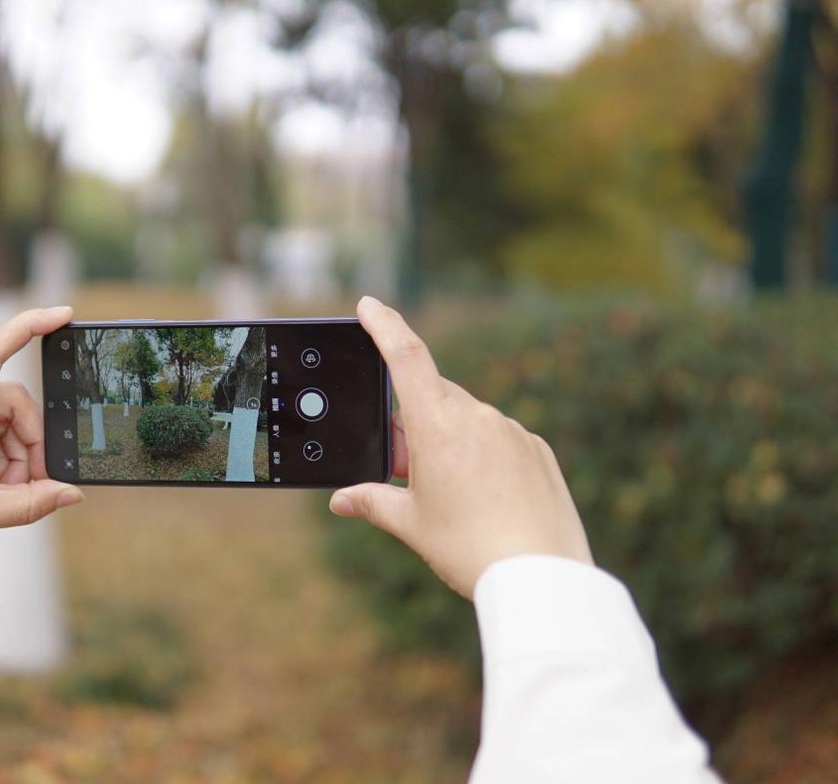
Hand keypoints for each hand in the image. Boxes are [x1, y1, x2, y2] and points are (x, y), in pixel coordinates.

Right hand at [329, 297, 592, 597]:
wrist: (540, 577)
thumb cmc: (469, 550)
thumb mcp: (411, 525)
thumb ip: (373, 502)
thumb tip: (342, 500)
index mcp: (438, 427)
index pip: (405, 357)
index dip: (385, 325)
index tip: (370, 305)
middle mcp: (477, 417)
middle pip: (434, 398)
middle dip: (415, 423)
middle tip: (408, 470)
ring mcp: (512, 431)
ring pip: (469, 420)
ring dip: (451, 442)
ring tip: (453, 497)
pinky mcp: (537, 450)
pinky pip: (501, 439)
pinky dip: (485, 456)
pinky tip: (487, 499)